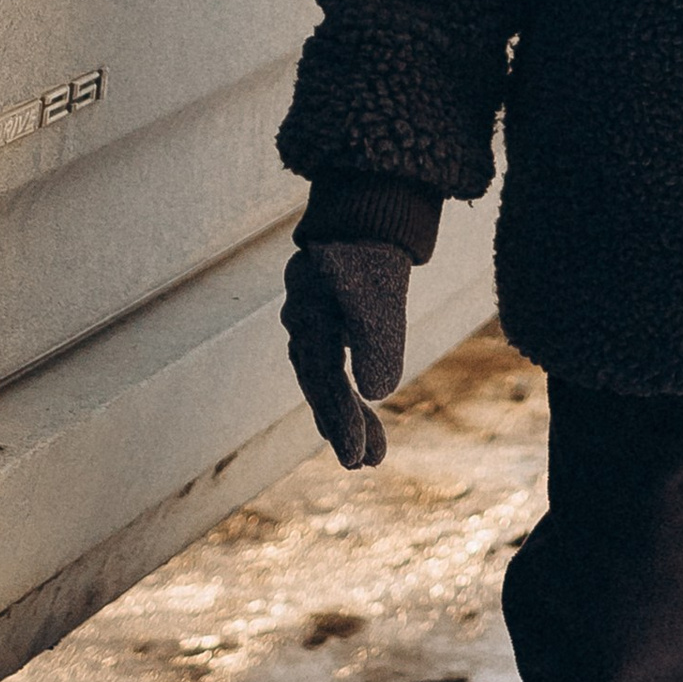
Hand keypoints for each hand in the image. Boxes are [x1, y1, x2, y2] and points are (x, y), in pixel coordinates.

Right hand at [281, 229, 412, 468]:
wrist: (364, 217)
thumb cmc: (372, 252)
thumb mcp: (380, 292)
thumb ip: (378, 338)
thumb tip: (379, 392)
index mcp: (311, 314)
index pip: (324, 377)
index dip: (340, 417)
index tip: (357, 455)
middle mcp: (302, 324)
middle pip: (319, 385)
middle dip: (340, 426)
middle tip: (363, 464)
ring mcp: (309, 326)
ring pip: (323, 382)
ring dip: (344, 418)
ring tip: (368, 460)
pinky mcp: (324, 329)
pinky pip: (329, 371)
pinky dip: (345, 399)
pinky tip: (359, 421)